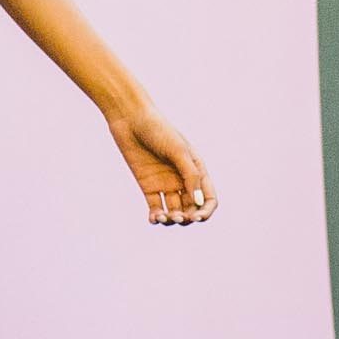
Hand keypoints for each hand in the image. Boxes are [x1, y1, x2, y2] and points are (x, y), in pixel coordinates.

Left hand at [105, 104, 216, 226]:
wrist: (130, 119)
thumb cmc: (158, 130)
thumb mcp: (178, 151)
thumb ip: (190, 175)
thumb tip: (198, 203)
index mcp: (196, 170)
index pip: (208, 198)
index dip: (205, 211)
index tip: (196, 217)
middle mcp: (183, 179)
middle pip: (191, 208)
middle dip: (187, 218)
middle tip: (177, 217)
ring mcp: (165, 183)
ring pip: (174, 210)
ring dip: (172, 219)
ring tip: (164, 218)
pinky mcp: (148, 186)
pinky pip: (155, 207)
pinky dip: (156, 216)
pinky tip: (154, 219)